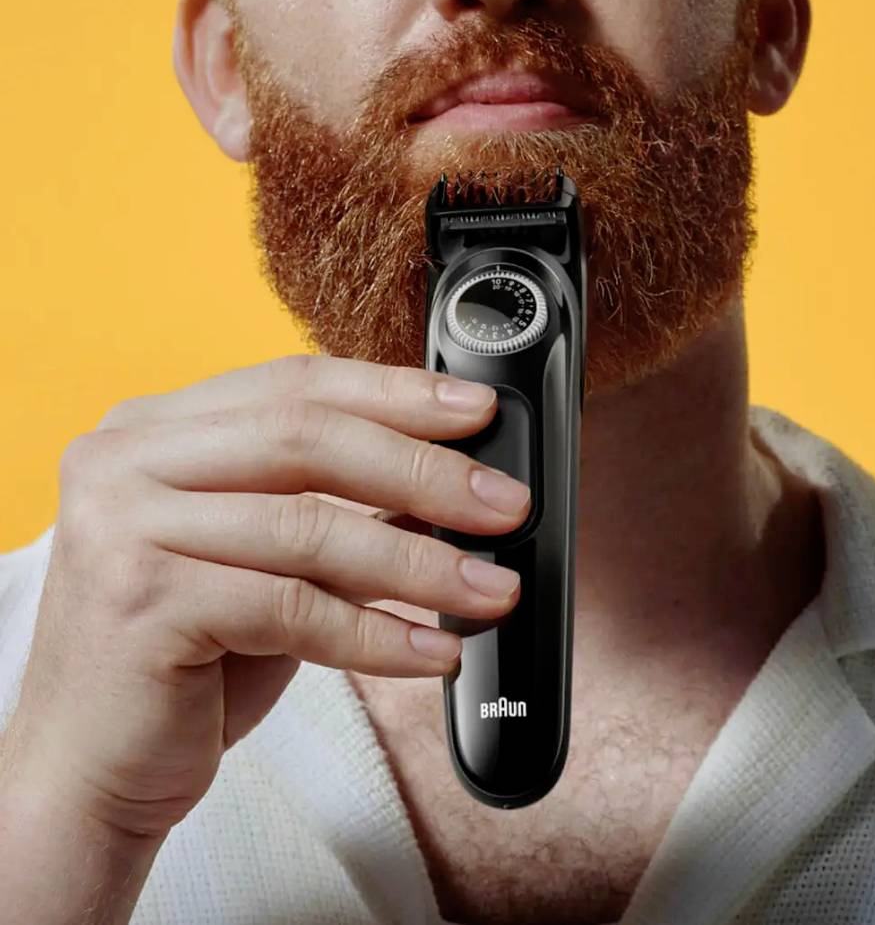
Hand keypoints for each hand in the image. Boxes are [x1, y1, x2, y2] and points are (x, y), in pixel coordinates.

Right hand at [1, 354, 529, 839]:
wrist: (94, 765)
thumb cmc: (189, 654)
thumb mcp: (268, 561)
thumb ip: (336, 511)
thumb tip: (451, 489)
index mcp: (157, 428)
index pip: (294, 384)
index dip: (395, 393)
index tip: (475, 410)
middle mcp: (127, 459)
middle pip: (307, 439)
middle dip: (424, 471)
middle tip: (505, 505)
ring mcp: (123, 524)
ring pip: (308, 528)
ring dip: (421, 566)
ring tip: (493, 591)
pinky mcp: (139, 600)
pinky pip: (291, 608)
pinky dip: (377, 635)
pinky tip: (434, 652)